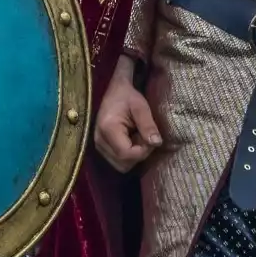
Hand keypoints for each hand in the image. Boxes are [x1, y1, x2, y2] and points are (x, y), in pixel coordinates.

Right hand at [93, 56, 160, 172]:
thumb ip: (148, 125)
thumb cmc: (128, 96)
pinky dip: (128, 155)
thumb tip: (157, 143)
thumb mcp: (141, 106)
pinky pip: (118, 161)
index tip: (151, 138)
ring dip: (134, 156)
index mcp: (108, 129)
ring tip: (138, 138)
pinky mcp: (101, 147)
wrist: (115, 90)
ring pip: (120, 166)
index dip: (143, 151)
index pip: (126, 154)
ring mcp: (98, 145)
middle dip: (139, 154)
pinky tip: (132, 140)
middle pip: (123, 164)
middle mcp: (99, 140)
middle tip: (145, 137)